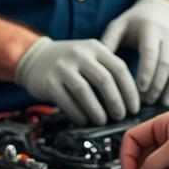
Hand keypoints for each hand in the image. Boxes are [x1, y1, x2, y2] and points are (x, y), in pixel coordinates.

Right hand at [13, 36, 140, 124]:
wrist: (34, 57)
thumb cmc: (69, 61)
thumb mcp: (89, 55)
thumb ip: (107, 69)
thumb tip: (129, 100)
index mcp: (94, 47)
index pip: (119, 68)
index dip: (129, 90)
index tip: (134, 107)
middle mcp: (79, 54)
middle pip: (104, 80)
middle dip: (116, 102)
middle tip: (120, 116)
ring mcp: (62, 67)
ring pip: (85, 92)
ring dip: (97, 111)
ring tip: (103, 121)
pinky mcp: (49, 82)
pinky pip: (67, 101)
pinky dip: (78, 114)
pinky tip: (84, 120)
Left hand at [101, 0, 168, 107]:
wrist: (160, 11)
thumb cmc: (135, 22)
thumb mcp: (119, 25)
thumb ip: (109, 40)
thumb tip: (99, 60)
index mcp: (150, 29)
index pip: (150, 52)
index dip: (147, 71)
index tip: (140, 88)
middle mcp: (168, 37)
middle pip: (166, 63)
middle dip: (158, 84)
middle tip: (147, 101)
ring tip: (163, 103)